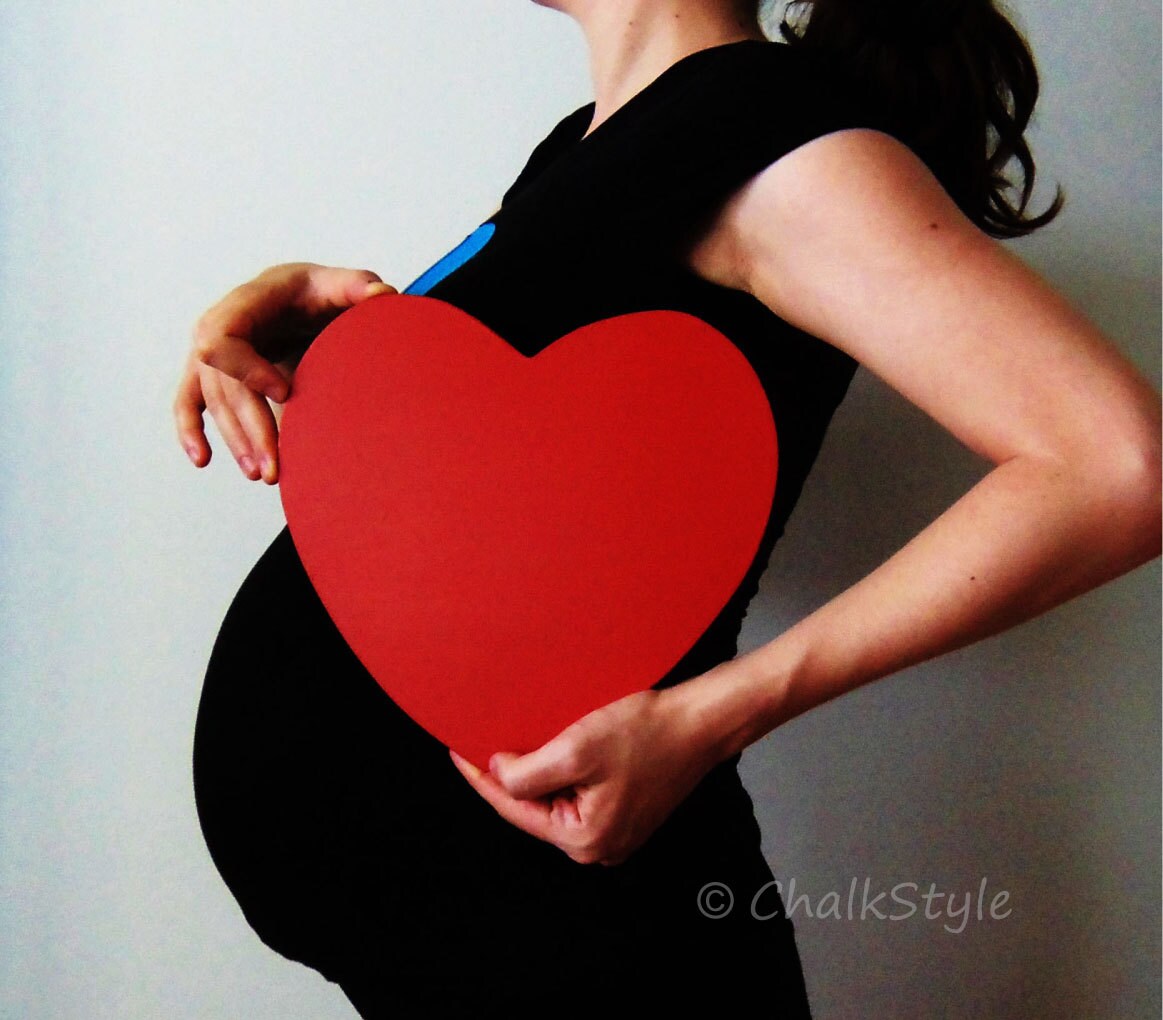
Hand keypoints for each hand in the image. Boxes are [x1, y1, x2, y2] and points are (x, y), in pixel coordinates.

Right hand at [174, 262, 395, 482]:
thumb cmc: (317, 291)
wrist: (299, 298)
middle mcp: (219, 325)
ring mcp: (209, 351)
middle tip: (274, 467)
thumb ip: (357, 286)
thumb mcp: (338, 283)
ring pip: (211, 401)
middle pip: (221, 382)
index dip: (248, 369)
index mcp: (246, 301)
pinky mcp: (207, 374)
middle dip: (248, 426)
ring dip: (234, 440)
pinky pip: (188, 402)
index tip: (286, 394)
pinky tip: (203, 459)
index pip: (226, 337)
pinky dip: (190, 431)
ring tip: (262, 474)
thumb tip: (382, 293)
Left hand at [449, 681, 723, 865]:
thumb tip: (498, 775)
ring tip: (515, 740)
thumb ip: (528, 773)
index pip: (514, 808)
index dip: (481, 778)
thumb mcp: (576, 749)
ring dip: (538, 771)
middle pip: (536, 807)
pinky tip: (553, 746)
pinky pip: (579, 793)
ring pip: (558, 799)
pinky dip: (563, 771)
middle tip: (482, 740)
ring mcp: (616, 831)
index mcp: (584, 839)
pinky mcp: (627, 811)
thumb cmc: (647, 733)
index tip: (457, 751)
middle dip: (511, 775)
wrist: (700, 722)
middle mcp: (600, 847)